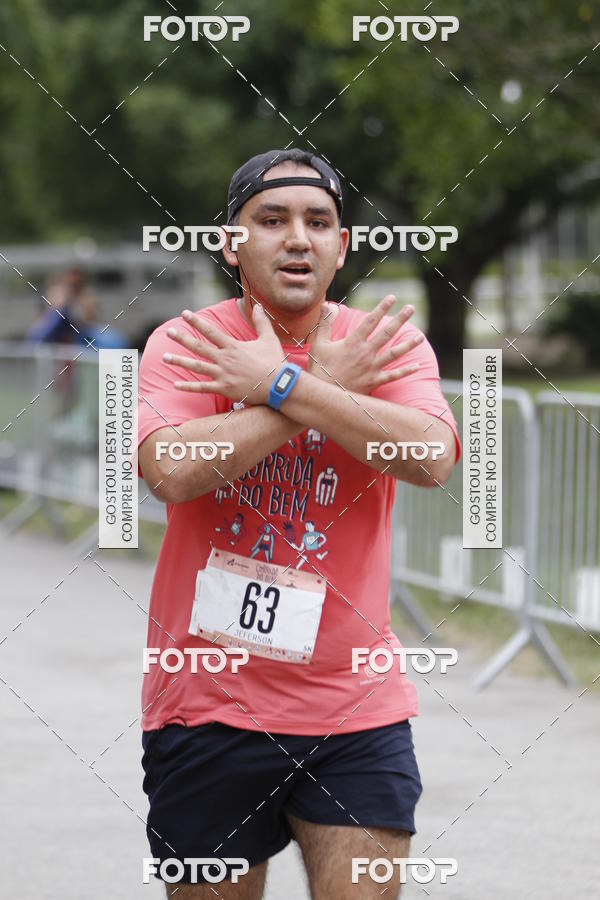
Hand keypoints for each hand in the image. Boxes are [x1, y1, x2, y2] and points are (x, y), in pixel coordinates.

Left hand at [163, 305, 285, 403]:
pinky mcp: (224, 389)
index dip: (197, 321)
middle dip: (182, 338)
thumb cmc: (275, 363)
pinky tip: (175, 385)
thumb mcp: (269, 339)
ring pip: (196, 367)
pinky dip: (188, 387)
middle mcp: (225, 359)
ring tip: (164, 357)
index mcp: (233, 346)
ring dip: (179, 361)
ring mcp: (223, 375)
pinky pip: (202, 388)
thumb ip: (261, 322)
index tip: (185, 314)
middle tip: (169, 332)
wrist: (279, 386)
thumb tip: (258, 305)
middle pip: (199, 347)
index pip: (211, 331)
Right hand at [306, 295, 423, 394]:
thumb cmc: (319, 369)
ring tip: (420, 336)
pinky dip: (405, 372)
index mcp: (352, 342)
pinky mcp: (373, 382)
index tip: (392, 298)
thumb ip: (325, 323)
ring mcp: (371, 368)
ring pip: (394, 354)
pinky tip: (417, 366)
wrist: (322, 395)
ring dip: (408, 344)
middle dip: (400, 319)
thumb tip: (327, 305)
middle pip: (386, 333)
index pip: (370, 321)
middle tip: (411, 308)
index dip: (382, 308)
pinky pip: (393, 376)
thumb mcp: (319, 344)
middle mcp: (365, 353)